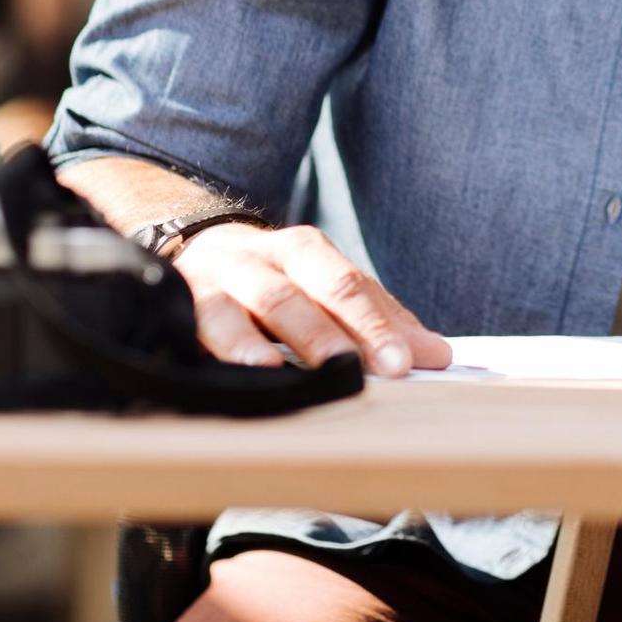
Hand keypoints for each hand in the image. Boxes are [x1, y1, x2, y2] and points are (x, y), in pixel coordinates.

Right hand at [171, 221, 451, 376]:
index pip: (350, 286)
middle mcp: (266, 256)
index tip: (413, 362)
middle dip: (350, 331)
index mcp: (305, 251)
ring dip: (296, 335)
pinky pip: (207, 319)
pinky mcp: (183, 299)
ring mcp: (223, 276)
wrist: (183, 257)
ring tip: (323, 370)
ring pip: (267, 299)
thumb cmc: (268, 284)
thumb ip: (375, 320)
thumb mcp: (318, 292)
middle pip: (314, 290)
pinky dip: (233, 345)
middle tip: (384, 368)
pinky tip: (253, 369)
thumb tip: (438, 355)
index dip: (381, 324)